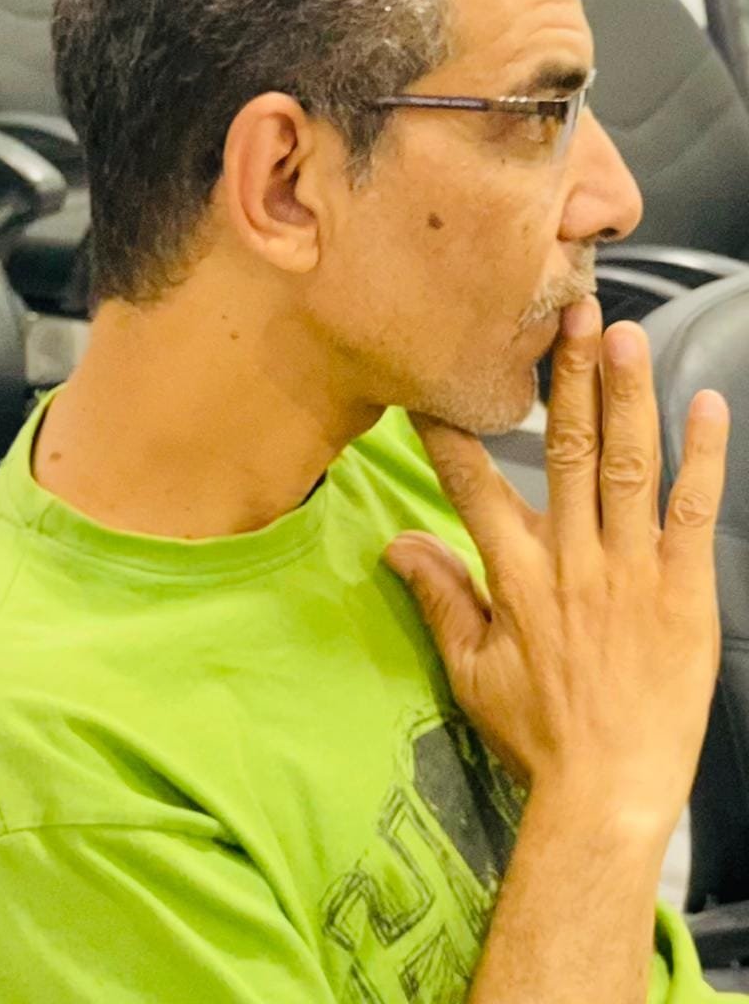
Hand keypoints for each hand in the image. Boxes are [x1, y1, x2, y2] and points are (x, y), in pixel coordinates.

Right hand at [385, 296, 728, 837]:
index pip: (475, 485)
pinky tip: (705, 404)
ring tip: (623, 334)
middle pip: (567, 451)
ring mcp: (632, 569)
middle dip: (566, 378)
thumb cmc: (536, 731)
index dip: (454, 430)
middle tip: (569, 313)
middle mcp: (571, 557)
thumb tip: (397, 543)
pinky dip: (702, 457)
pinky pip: (693, 512)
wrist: (609, 789)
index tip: (439, 382)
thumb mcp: (471, 669)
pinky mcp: (684, 588)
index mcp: (515, 575)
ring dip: (624, 396)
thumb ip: (439, 597)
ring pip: (626, 466)